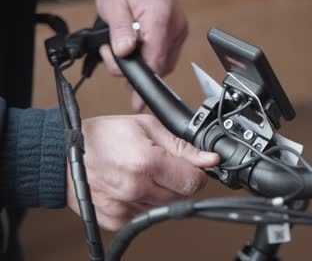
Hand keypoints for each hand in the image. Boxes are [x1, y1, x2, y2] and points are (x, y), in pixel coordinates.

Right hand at [66, 115, 218, 230]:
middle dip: (179, 180)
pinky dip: (145, 202)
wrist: (64, 156)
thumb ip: (182, 146)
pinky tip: (133, 186)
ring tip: (143, 173)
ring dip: (162, 191)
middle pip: (182, 196)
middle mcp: (136, 189)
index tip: (191, 166)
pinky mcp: (117, 220)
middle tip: (162, 166)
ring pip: (165, 206)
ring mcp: (125, 208)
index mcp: (146, 163)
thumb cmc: (101, 137)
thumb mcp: (147, 127)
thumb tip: (210, 160)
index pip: (193, 181)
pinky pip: (146, 215)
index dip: (197, 172)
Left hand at [96, 0, 187, 111]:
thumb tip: (125, 53)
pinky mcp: (176, 32)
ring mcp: (177, 30)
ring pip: (162, 62)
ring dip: (141, 63)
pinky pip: (164, 53)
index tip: (137, 102)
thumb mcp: (113, 2)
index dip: (144, 85)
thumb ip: (119, 29)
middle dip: (134, 70)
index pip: (155, 61)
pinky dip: (148, 55)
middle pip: (159, 66)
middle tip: (111, 56)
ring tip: (118, 46)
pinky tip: (133, 45)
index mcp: (160, 18)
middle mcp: (174, 27)